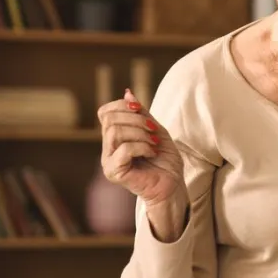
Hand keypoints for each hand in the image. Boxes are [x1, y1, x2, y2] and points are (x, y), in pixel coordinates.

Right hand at [97, 89, 183, 205]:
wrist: (173, 184)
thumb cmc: (165, 160)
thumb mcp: (155, 130)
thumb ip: (141, 113)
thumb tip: (128, 92)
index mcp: (114, 138)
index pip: (105, 112)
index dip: (121, 105)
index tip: (140, 108)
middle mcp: (107, 149)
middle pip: (110, 119)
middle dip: (135, 119)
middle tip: (153, 129)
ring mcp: (109, 161)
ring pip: (115, 132)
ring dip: (140, 133)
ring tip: (154, 142)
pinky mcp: (114, 172)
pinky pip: (124, 149)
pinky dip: (142, 146)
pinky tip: (152, 152)